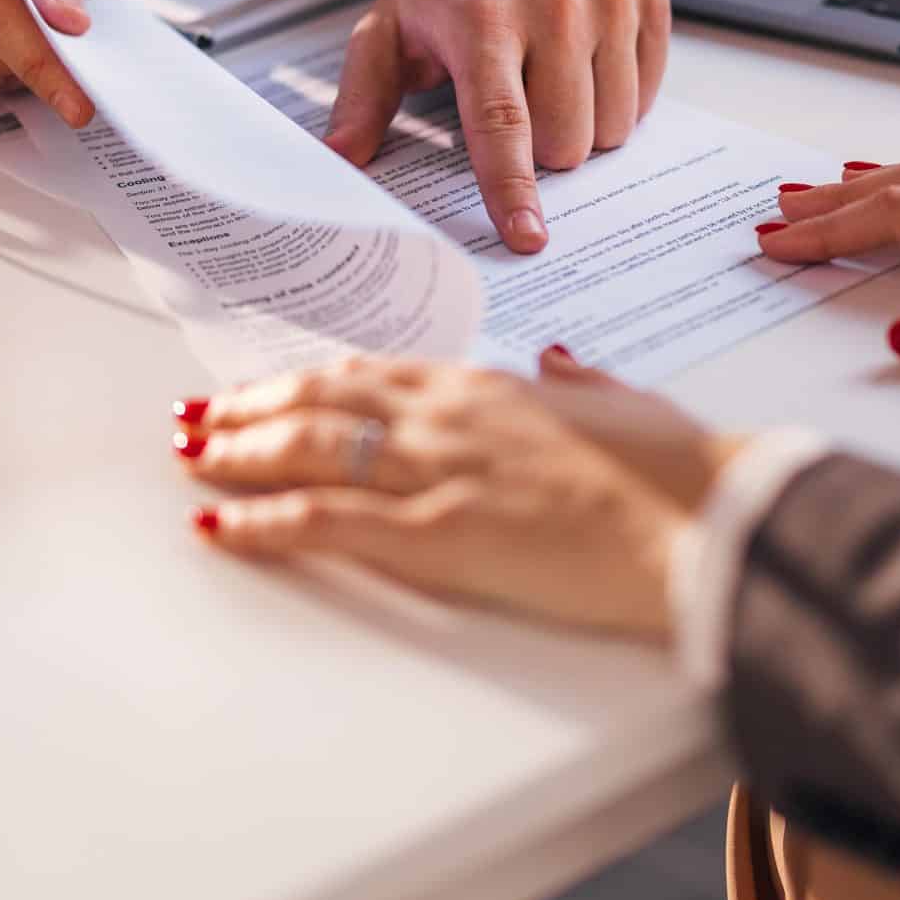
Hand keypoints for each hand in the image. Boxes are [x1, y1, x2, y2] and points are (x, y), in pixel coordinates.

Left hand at [173, 350, 745, 638]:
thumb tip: (561, 365)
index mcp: (491, 387)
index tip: (268, 388)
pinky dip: (263, 521)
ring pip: (308, 449)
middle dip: (250, 410)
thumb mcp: (628, 406)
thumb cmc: (681, 474)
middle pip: (322, 402)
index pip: (371, 374)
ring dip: (237, 453)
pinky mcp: (438, 533)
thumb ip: (582, 385)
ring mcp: (438, 471)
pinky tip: (222, 523)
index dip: (308, 381)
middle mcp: (450, 416)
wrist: (707, 521)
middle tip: (198, 418)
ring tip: (191, 458)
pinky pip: (326, 521)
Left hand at [322, 0, 669, 254]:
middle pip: (566, 139)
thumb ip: (362, 96)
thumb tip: (338, 159)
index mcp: (482, 19)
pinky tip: (587, 61)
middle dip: (543, 151)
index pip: (502, 122)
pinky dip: (618, 94)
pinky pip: (648, 91)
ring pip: (613, 125)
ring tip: (551, 81)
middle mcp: (553, 5)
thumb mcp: (390, 24)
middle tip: (519, 108)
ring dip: (583, 126)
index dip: (512, 188)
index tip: (526, 236)